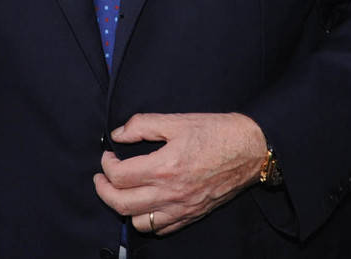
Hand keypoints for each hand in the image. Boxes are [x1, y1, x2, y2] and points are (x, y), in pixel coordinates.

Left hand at [93, 112, 266, 235]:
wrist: (249, 150)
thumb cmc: (215, 132)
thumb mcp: (176, 120)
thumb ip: (142, 125)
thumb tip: (118, 134)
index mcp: (164, 167)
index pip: (119, 176)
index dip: (106, 165)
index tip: (108, 155)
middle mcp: (170, 193)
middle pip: (121, 204)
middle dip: (103, 190)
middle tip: (101, 177)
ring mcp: (181, 208)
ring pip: (138, 222)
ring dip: (124, 207)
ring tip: (123, 190)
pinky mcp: (192, 215)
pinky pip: (161, 229)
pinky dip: (147, 220)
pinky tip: (145, 203)